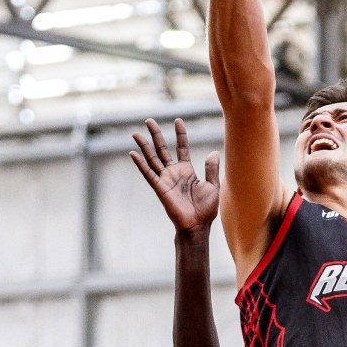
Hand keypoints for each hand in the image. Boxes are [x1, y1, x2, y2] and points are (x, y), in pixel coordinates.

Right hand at [130, 118, 220, 233]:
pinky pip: (148, 174)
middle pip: (163, 149)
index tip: (178, 121)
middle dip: (156, 135)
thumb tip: (214, 152)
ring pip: (152, 158)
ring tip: (135, 133)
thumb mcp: (213, 186)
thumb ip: (211, 169)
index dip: (180, 134)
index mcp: (187, 170)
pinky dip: (140, 164)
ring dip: (144, 146)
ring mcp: (166, 179)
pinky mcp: (160, 188)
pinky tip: (132, 154)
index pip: (182, 147)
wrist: (198, 225)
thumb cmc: (206, 209)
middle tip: (149, 120)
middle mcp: (174, 172)